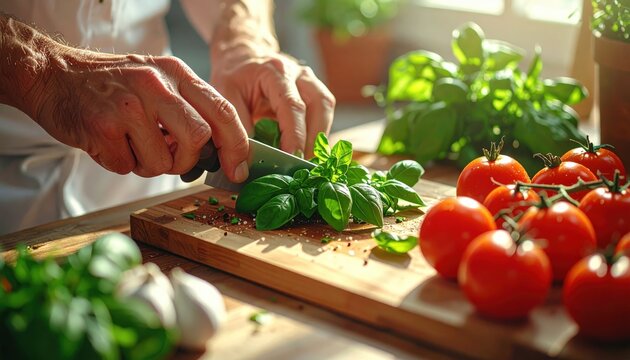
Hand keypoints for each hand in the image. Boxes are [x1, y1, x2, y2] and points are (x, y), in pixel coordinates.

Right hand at [32, 50, 249, 180]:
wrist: (53, 75)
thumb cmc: (112, 86)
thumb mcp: (157, 82)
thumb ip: (188, 110)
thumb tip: (217, 151)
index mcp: (176, 73)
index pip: (223, 111)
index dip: (237, 145)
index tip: (238, 168)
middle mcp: (156, 85)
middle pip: (199, 137)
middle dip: (189, 159)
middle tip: (172, 159)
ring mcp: (129, 105)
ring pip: (164, 161)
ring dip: (149, 165)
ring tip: (130, 144)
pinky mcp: (104, 127)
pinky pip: (128, 167)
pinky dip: (121, 164)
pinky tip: (109, 142)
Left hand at [211, 49, 334, 158]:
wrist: (243, 55)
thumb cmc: (234, 75)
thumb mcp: (226, 96)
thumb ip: (239, 125)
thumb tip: (251, 157)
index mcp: (274, 72)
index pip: (292, 106)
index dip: (295, 135)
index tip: (291, 158)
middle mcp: (298, 73)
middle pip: (319, 105)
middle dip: (313, 139)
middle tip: (303, 165)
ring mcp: (309, 80)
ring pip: (326, 108)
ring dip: (320, 136)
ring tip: (308, 160)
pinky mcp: (313, 90)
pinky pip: (323, 112)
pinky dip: (317, 132)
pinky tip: (308, 149)